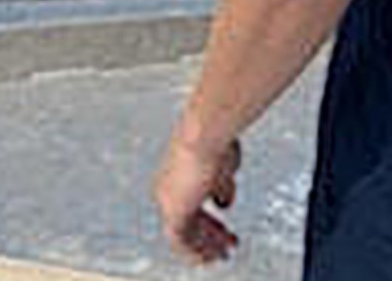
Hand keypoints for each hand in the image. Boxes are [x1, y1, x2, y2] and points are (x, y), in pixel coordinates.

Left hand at [153, 135, 241, 264]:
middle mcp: (166, 190)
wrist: (206, 134)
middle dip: (209, 235)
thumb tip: (223, 203)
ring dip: (205, 246)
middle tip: (226, 247)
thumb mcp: (223, 168)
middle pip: (187, 221)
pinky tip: (209, 258)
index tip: (225, 230)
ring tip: (222, 255)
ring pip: (184, 233)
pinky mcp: (172, 211)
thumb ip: (222, 187)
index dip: (209, 221)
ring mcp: (167, 201)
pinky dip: (195, 251)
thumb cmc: (215, 141)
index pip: (191, 205)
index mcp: (174, 176)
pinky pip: (181, 241)